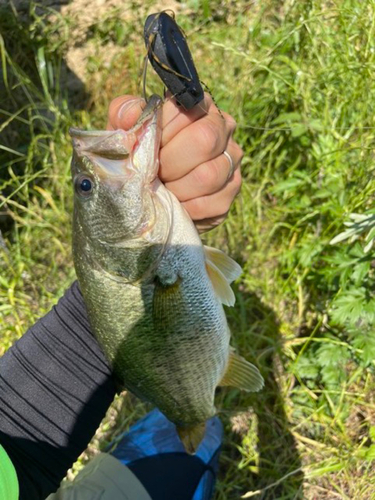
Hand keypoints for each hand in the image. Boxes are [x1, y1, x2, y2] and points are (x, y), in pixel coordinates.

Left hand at [107, 93, 242, 231]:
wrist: (147, 193)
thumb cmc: (139, 153)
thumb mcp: (127, 129)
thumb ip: (125, 113)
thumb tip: (133, 115)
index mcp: (199, 105)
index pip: (185, 111)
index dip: (161, 132)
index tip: (146, 146)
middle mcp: (223, 127)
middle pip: (204, 140)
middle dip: (170, 162)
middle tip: (154, 173)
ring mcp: (232, 160)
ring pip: (209, 175)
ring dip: (177, 188)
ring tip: (163, 189)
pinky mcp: (231, 191)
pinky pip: (210, 203)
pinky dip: (185, 207)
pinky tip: (175, 203)